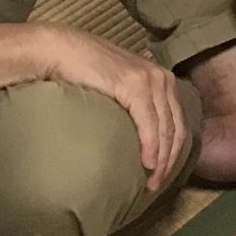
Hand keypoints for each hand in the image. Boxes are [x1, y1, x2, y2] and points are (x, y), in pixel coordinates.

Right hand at [38, 22, 185, 191]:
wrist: (59, 50)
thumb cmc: (81, 72)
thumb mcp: (115, 88)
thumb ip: (130, 104)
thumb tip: (133, 136)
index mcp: (160, 79)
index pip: (176, 121)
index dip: (173, 151)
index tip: (162, 174)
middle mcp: (161, 78)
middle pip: (175, 127)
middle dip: (169, 159)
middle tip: (157, 185)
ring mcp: (151, 80)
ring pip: (166, 128)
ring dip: (161, 159)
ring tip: (151, 182)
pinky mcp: (135, 85)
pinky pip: (149, 123)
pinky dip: (151, 146)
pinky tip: (147, 163)